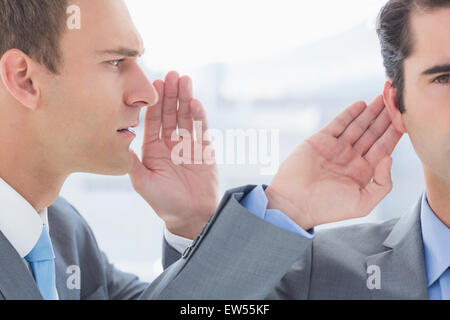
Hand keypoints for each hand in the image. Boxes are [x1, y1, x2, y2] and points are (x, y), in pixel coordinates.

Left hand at [129, 71, 218, 238]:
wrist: (191, 215)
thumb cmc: (165, 202)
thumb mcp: (143, 182)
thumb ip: (132, 162)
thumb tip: (118, 140)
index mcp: (154, 148)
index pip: (154, 120)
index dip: (155, 102)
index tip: (155, 84)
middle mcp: (170, 143)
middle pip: (170, 113)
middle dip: (171, 94)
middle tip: (172, 74)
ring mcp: (188, 144)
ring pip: (186, 116)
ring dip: (185, 98)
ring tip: (185, 80)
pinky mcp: (204, 149)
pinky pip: (201, 129)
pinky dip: (199, 116)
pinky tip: (195, 102)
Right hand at [265, 95, 402, 229]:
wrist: (295, 203)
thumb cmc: (327, 208)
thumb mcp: (363, 203)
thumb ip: (382, 183)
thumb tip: (389, 158)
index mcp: (362, 173)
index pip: (382, 148)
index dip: (394, 134)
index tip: (405, 119)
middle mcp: (350, 158)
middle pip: (372, 133)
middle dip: (385, 118)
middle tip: (396, 101)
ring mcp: (335, 148)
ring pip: (357, 125)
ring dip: (371, 112)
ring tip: (382, 98)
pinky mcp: (320, 140)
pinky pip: (338, 123)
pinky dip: (350, 113)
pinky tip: (362, 104)